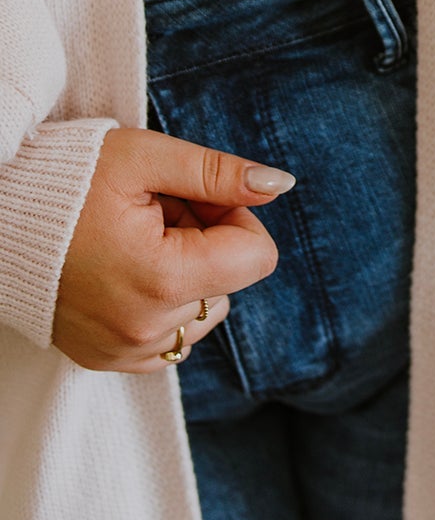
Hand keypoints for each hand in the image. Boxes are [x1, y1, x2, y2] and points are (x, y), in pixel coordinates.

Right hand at [52, 125, 291, 373]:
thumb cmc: (69, 180)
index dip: (234, 215)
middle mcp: (146, 330)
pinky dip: (162, 300)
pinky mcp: (108, 360)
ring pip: (204, 309)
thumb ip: (219, 173)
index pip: (257, 257)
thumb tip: (280, 185)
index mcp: (162, 280)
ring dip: (186, 270)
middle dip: (206, 240)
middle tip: (154, 212)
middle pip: (230, 281)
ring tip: (136, 238)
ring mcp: (125, 352)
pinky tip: (125, 268)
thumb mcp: (147, 158)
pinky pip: (172, 335)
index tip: (193, 197)